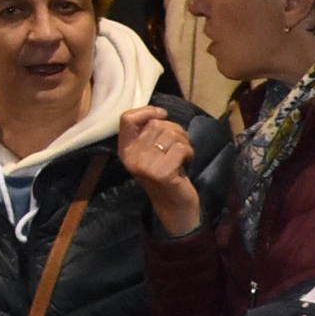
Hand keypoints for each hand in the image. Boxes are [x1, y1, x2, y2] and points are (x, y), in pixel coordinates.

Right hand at [116, 108, 201, 235]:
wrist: (174, 205)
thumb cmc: (166, 173)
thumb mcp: (151, 152)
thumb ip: (149, 134)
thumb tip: (159, 113)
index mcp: (125, 150)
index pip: (127, 119)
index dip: (147, 111)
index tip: (162, 115)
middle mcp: (131, 157)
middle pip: (156, 124)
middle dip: (175, 130)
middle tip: (180, 145)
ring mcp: (145, 166)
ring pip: (171, 134)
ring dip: (184, 142)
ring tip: (182, 155)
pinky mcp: (161, 173)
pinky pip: (181, 148)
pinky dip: (189, 152)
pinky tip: (186, 162)